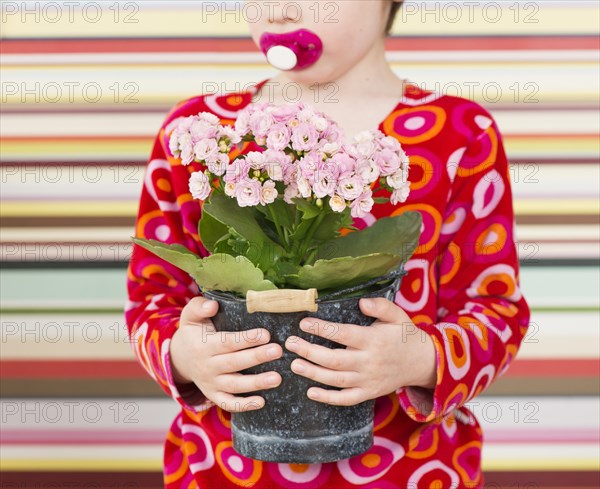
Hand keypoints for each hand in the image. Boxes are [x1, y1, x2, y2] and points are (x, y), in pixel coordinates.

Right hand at [170, 297, 282, 411]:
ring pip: (235, 386)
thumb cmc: (193, 332)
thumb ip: (199, 307)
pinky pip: (228, 404)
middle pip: (234, 363)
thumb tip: (213, 305)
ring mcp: (211, 383)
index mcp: (204, 346)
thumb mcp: (190, 316)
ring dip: (256, 383)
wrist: (179, 358)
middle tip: (277, 351)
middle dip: (256, 357)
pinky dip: (244, 405)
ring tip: (277, 378)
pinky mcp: (214, 395)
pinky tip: (262, 402)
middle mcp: (207, 366)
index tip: (266, 334)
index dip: (246, 339)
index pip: (227, 342)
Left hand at [285, 297, 436, 405]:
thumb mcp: (397, 315)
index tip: (304, 323)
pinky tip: (310, 392)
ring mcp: (369, 380)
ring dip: (313, 373)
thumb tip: (361, 303)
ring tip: (294, 364)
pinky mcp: (369, 393)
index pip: (343, 334)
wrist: (423, 362)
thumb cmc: (404, 335)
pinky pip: (346, 399)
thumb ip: (380, 306)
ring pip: (337, 380)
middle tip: (290, 343)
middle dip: (310, 351)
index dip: (322, 329)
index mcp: (374, 340)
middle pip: (335, 359)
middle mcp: (370, 362)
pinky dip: (328, 398)